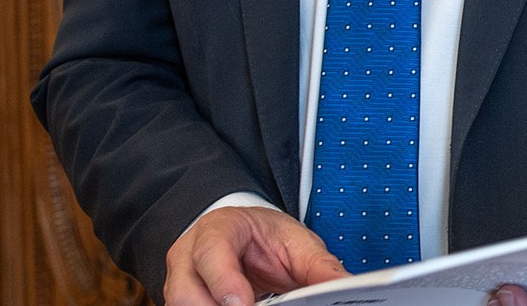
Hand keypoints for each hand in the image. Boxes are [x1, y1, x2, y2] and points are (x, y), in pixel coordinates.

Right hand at [163, 206, 347, 304]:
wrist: (246, 235)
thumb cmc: (266, 236)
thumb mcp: (296, 242)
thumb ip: (318, 265)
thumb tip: (346, 285)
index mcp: (219, 228)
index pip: (211, 251)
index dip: (224, 281)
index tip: (242, 304)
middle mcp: (190, 254)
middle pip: (184, 290)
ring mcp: (180, 281)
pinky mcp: (183, 303)